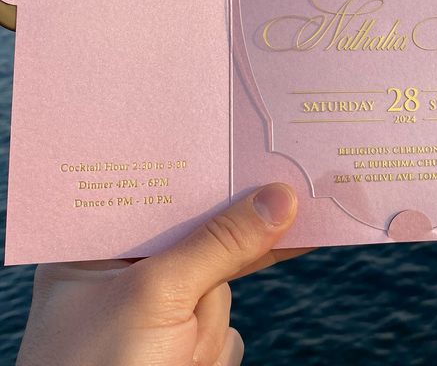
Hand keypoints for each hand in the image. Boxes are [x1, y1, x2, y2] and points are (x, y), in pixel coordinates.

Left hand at [17, 183, 300, 365]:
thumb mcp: (158, 295)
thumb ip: (222, 243)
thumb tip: (283, 197)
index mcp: (97, 244)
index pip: (161, 189)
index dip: (210, 169)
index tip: (258, 149)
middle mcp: (126, 271)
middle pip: (201, 233)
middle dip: (227, 242)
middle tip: (281, 202)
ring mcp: (157, 310)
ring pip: (222, 284)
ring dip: (207, 321)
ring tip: (174, 355)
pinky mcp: (183, 343)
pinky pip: (224, 324)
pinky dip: (212, 346)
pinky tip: (184, 362)